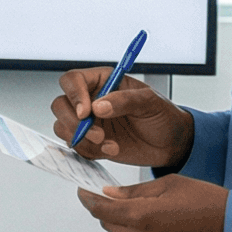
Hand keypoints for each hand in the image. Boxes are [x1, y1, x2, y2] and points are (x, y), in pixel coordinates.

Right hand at [51, 69, 191, 168]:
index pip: (73, 80)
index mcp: (102, 81)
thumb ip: (125, 100)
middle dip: (74, 122)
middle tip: (98, 134)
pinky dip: (90, 151)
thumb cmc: (163, 116)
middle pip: (60, 105)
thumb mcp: (150, 102)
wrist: (171, 144)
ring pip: (62, 127)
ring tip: (109, 144)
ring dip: (82, 139)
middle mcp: (90, 100)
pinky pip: (75, 146)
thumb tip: (99, 106)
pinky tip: (112, 150)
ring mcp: (88, 122)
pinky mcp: (89, 141)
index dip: (74, 94)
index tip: (86, 112)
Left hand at [79, 175, 226, 231]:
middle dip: (111, 211)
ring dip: (130, 227)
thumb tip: (109, 193)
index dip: (88, 199)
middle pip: (109, 225)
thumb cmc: (211, 204)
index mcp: (142, 216)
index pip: (100, 209)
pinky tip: (167, 231)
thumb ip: (134, 191)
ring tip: (158, 215)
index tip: (85, 192)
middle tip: (121, 198)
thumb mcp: (169, 185)